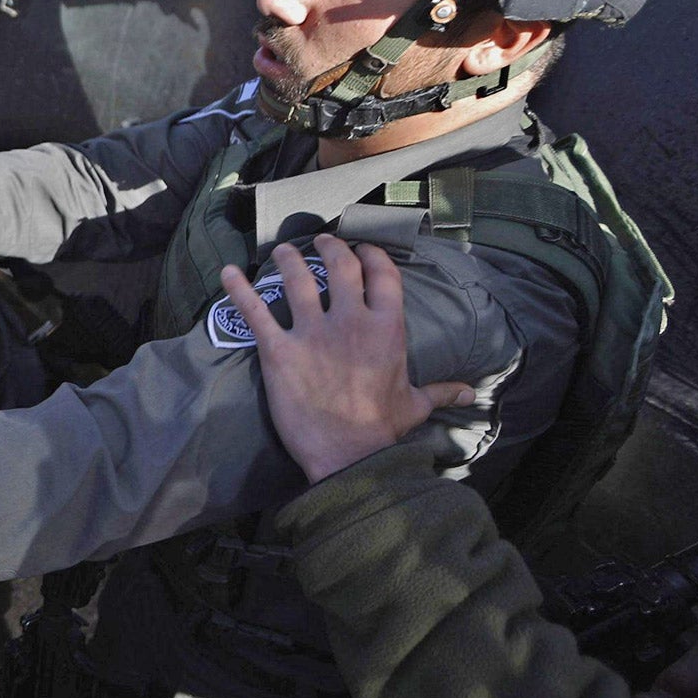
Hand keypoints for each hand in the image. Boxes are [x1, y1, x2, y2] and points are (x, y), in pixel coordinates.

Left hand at [224, 233, 475, 483]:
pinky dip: (238, 290)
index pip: (382, 275)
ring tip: (282, 250)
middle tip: (321, 240)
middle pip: (340, 267)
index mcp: (387, 327)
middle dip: (331, 248)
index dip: (372, 256)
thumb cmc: (381, 429)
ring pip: (297, 280)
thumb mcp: (415, 405)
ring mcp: (312, 332)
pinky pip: (254, 312)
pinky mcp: (278, 350)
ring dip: (288, 260)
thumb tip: (471, 395)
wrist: (348, 456)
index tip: (364, 249)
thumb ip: (441, 391)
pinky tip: (227, 273)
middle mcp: (351, 321)